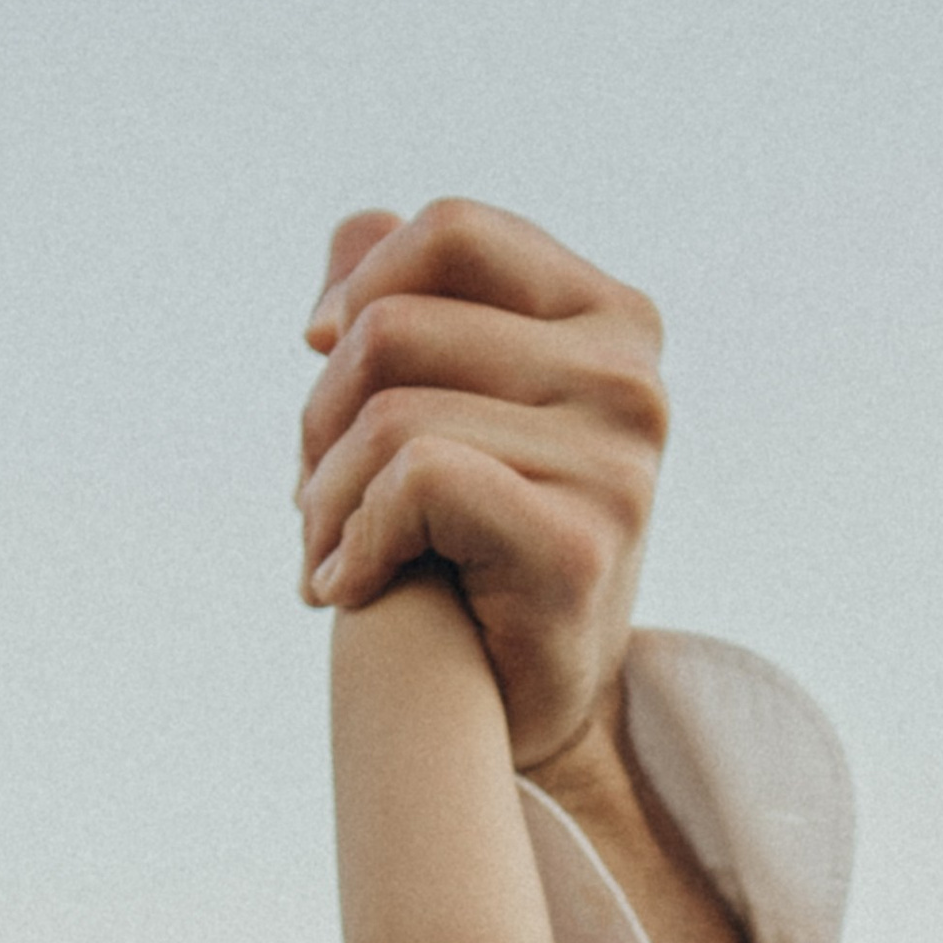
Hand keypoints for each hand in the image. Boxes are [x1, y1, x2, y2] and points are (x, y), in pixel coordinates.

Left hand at [299, 200, 668, 773]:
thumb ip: (408, 303)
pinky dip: (354, 538)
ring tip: (322, 553)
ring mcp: (618, 466)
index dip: (361, 288)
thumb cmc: (476, 549)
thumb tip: (356, 237)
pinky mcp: (580, 547)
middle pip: (396, 328)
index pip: (453, 233)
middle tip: (310, 500)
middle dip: (320, 417)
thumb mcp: (451, 402)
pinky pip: (416, 478)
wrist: (522, 708)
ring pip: (390, 414)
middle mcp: (632, 381)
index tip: (319, 355)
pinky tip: (348, 587)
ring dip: (322, 497)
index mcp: (615, 319)